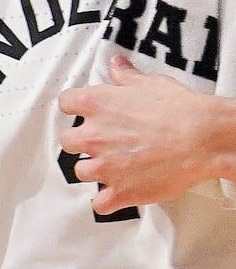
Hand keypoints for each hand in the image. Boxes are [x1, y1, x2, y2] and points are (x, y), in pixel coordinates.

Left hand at [57, 55, 228, 212]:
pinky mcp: (121, 191)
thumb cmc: (179, 110)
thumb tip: (116, 64)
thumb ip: (125, 76)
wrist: (202, 139)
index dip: (75, 107)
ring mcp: (104, 167)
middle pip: (68, 141)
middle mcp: (93, 136)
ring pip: (81, 171)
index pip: (65, 103)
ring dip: (94, 170)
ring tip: (114, 166)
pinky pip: (100, 204)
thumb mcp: (149, 83)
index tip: (82, 111)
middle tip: (101, 141)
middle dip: (82, 141)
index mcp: (95, 105)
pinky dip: (107, 201)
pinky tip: (115, 194)